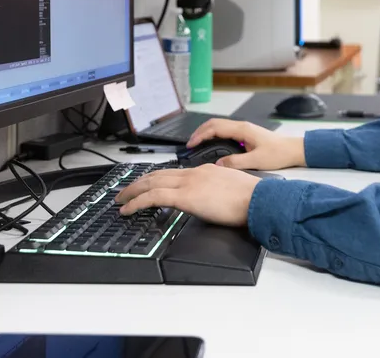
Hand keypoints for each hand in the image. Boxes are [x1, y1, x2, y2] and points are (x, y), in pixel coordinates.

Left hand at [115, 164, 259, 226]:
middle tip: (124, 192)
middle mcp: (194, 173)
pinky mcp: (186, 197)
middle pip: (157, 174)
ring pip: (151, 183)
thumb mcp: (229, 190)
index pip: (172, 172)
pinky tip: (127, 210)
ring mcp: (189, 183)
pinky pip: (153, 197)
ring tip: (120, 201)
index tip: (145, 186)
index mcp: (205, 170)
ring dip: (132, 192)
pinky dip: (136, 202)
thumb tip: (210, 201)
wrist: (259, 200)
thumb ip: (215, 191)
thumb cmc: (251, 199)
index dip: (155, 178)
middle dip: (137, 183)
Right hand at [187, 119, 305, 170]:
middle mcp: (242, 127)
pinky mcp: (246, 135)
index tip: (191, 144)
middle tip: (189, 144)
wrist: (294, 150)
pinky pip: (225, 131)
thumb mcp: (256, 161)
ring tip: (197, 144)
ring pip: (219, 126)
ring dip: (206, 133)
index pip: (215, 128)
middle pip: (214, 124)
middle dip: (199, 132)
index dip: (200, 135)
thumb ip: (236, 162)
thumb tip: (218, 164)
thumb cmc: (279, 153)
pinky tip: (212, 145)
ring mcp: (244, 129)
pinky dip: (214, 136)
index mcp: (242, 130)